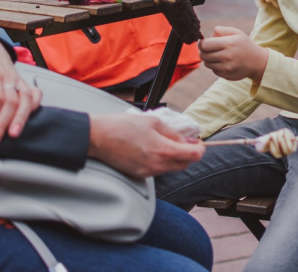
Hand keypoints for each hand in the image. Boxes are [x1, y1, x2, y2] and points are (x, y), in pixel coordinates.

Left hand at [0, 31, 42, 146]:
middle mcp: (8, 77)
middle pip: (11, 102)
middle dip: (3, 124)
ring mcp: (18, 80)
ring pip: (25, 99)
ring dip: (20, 119)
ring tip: (13, 134)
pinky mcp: (23, 83)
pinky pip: (35, 94)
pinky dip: (35, 106)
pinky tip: (28, 119)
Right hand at [88, 114, 203, 178]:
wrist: (98, 137)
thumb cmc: (123, 126)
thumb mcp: (153, 122)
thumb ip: (173, 133)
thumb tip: (186, 141)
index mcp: (163, 150)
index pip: (194, 156)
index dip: (200, 148)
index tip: (198, 142)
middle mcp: (157, 166)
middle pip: (185, 164)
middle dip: (188, 153)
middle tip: (185, 141)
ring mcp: (148, 172)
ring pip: (172, 168)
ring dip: (175, 157)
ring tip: (165, 142)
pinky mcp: (140, 175)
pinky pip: (159, 170)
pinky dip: (162, 161)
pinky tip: (153, 149)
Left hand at [198, 26, 267, 82]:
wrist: (258, 62)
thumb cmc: (245, 45)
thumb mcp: (236, 33)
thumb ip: (221, 30)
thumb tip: (208, 36)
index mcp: (229, 43)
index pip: (205, 45)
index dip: (201, 43)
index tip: (203, 42)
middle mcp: (227, 56)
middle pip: (203, 55)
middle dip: (203, 51)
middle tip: (208, 49)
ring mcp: (227, 68)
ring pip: (207, 64)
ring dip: (209, 59)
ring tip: (218, 55)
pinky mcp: (227, 75)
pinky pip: (213, 70)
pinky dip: (215, 66)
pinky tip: (224, 62)